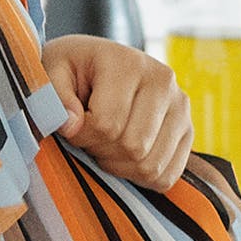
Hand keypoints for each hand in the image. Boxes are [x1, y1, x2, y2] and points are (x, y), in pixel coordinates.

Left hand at [42, 35, 197, 196]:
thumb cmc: (72, 69)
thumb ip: (55, 97)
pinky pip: (167, 176)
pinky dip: (140, 177)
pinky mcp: (188, 131)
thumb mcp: (52, 70)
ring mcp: (181, 107)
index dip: (81, 136)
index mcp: (128, 62)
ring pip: (151, 166)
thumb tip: (72, 126)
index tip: (72, 126)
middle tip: (89, 137)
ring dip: (120, 166)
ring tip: (105, 144)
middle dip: (101, 151)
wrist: (98, 64)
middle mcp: (163, 81)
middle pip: (133, 147)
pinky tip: (124, 157)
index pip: (107, 124)